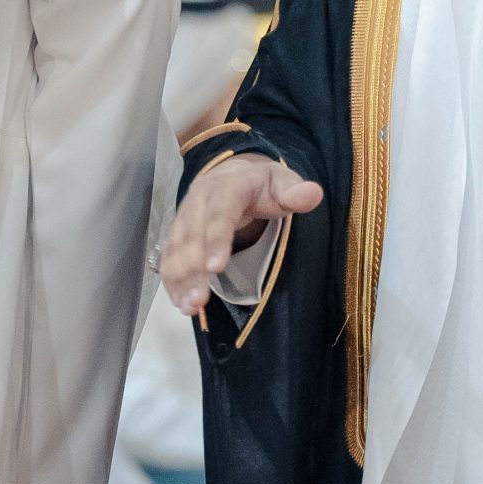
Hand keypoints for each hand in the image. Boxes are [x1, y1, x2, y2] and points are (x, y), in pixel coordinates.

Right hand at [160, 152, 323, 313]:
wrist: (231, 176)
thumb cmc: (261, 186)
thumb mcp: (281, 183)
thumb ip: (294, 191)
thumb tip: (313, 193)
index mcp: (227, 186)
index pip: (220, 212)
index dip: (216, 239)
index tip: (215, 267)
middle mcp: (199, 201)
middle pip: (192, 235)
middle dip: (193, 268)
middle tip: (199, 300)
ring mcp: (184, 218)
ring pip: (177, 249)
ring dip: (180, 279)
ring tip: (190, 307)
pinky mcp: (177, 235)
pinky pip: (169, 258)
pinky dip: (172, 281)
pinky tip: (181, 304)